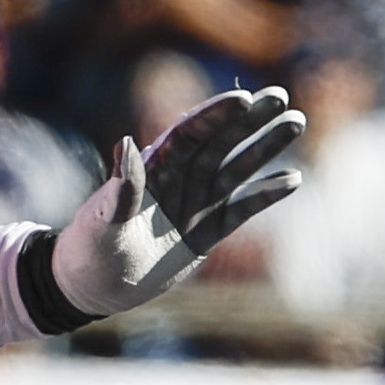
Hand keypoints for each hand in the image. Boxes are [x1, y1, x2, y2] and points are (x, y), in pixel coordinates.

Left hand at [50, 86, 305, 319]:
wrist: (94, 287)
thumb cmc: (90, 249)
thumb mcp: (102, 221)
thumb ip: (121, 189)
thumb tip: (125, 143)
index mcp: (153, 169)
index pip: (189, 135)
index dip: (215, 115)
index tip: (243, 99)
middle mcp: (178, 180)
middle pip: (220, 142)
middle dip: (250, 120)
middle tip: (280, 96)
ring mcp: (195, 205)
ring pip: (236, 169)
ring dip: (265, 147)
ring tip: (295, 123)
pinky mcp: (206, 233)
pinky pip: (240, 210)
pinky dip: (265, 195)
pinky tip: (293, 179)